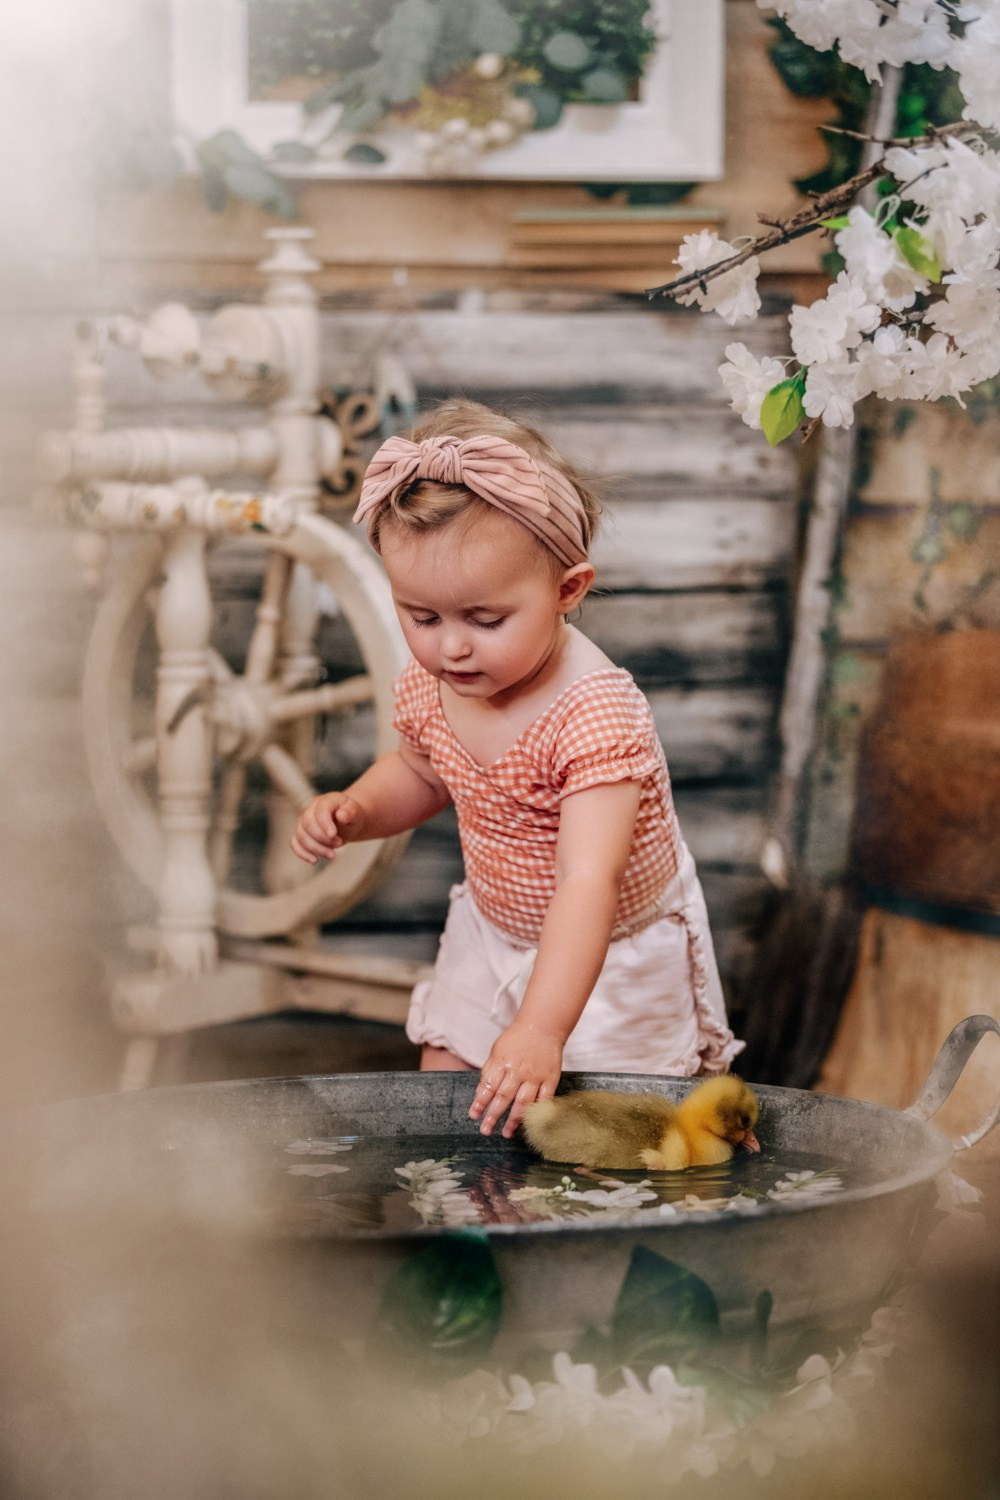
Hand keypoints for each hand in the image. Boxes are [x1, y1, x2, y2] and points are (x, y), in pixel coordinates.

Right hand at [290, 792, 361, 863]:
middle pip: (308, 824)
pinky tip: (314, 860)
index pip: (320, 811)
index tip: (333, 835)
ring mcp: (303, 822)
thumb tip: (342, 815)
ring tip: (333, 855)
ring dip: (316, 848)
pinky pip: (295, 843)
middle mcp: (310, 810)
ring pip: (301, 835)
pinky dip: (302, 853)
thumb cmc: (350, 815)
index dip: (325, 824)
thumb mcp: (355, 812)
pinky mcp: (301, 834)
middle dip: (322, 838)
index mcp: (325, 801)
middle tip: (339, 844)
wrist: (346, 821)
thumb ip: (350, 812)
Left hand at [469, 1023, 562, 1138]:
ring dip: (514, 1119)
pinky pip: (544, 1099)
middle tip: (486, 1130)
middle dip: (493, 1116)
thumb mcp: (497, 1051)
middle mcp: (518, 1070)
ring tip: (507, 1133)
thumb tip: (480, 1093)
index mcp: (502, 1062)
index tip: (473, 1116)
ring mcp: (536, 1075)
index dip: (480, 1102)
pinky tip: (530, 1123)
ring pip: (524, 1101)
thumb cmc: (517, 1040)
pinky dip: (537, 1111)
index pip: (488, 1086)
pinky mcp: (551, 1078)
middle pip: (504, 1097)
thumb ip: (489, 1071)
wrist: (543, 1026)